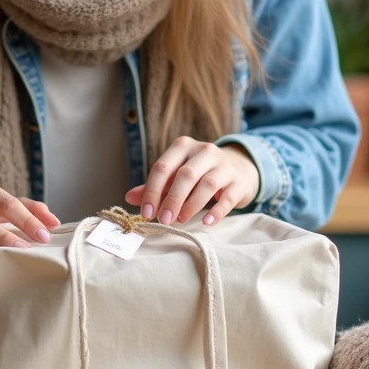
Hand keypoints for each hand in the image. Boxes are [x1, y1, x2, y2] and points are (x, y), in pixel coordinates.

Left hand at [125, 137, 259, 225]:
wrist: (238, 169)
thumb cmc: (200, 173)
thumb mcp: (176, 175)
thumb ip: (155, 186)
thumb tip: (129, 198)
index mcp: (182, 146)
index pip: (162, 167)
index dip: (152, 191)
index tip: (146, 213)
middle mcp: (204, 151)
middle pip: (184, 175)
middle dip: (171, 200)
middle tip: (163, 220)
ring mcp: (224, 165)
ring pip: (206, 184)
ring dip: (190, 205)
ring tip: (180, 221)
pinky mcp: (238, 181)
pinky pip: (227, 197)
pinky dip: (217, 211)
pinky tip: (207, 222)